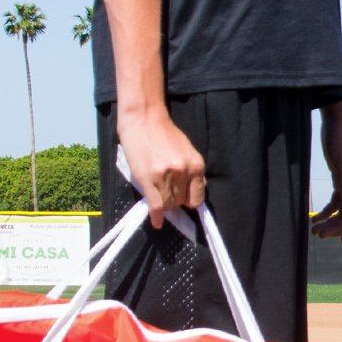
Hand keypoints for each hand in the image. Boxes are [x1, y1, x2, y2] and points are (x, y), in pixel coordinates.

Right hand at [117, 107, 205, 227]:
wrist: (143, 119)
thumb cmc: (163, 134)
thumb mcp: (185, 151)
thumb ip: (190, 171)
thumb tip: (191, 193)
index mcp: (196, 164)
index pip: (197, 197)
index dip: (189, 201)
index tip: (184, 201)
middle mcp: (183, 172)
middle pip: (181, 202)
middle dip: (175, 200)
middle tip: (166, 191)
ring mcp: (166, 177)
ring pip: (168, 205)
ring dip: (164, 204)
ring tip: (157, 195)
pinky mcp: (149, 180)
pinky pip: (156, 206)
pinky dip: (156, 217)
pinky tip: (157, 222)